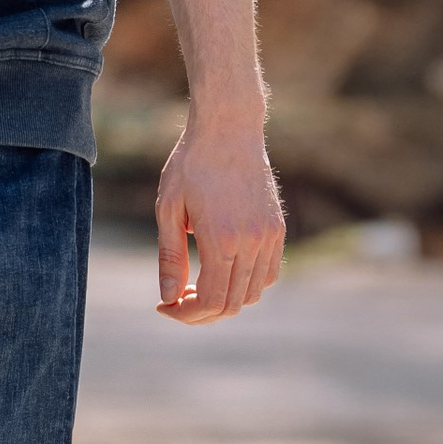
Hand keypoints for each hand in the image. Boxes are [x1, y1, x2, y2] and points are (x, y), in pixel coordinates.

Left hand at [155, 110, 284, 322]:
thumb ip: (171, 257)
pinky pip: (267, 274)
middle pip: (232, 304)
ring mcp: (270, 237)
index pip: (209, 300)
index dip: (185, 314)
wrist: (229, 129)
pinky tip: (222, 272)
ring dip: (225, 301)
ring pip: (253, 294)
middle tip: (176, 301)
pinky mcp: (278, 229)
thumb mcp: (168, 208)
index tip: (164, 306)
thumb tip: (169, 298)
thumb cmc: (191, 165)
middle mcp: (252, 243)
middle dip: (201, 313)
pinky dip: (246, 285)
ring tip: (196, 287)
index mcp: (221, 240)